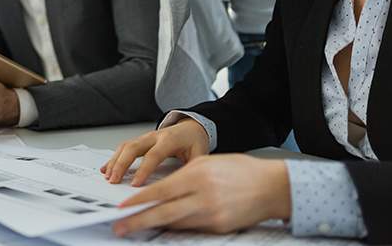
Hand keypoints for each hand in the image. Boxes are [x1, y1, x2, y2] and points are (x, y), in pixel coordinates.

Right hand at [102, 118, 210, 185]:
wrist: (191, 126)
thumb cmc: (194, 140)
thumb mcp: (199, 153)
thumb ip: (192, 169)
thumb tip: (185, 186)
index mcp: (169, 139)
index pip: (153, 155)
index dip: (143, 170)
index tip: (135, 184)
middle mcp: (154, 136)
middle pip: (133, 148)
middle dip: (121, 164)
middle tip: (114, 180)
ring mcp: (146, 137)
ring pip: (126, 146)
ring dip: (115, 161)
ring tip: (108, 176)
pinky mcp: (141, 141)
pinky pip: (124, 147)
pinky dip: (114, 158)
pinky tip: (107, 168)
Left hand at [112, 155, 290, 236]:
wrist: (272, 187)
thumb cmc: (241, 170)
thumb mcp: (208, 163)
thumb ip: (184, 177)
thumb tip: (161, 192)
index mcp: (198, 174)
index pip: (161, 191)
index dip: (140, 201)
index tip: (122, 206)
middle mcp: (204, 196)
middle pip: (164, 212)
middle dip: (138, 220)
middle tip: (119, 226)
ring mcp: (212, 214)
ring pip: (176, 223)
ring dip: (155, 225)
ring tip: (136, 227)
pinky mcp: (220, 227)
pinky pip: (191, 228)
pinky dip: (176, 227)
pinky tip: (164, 226)